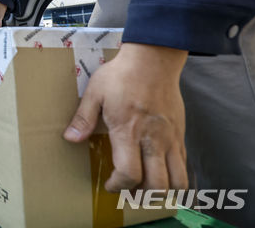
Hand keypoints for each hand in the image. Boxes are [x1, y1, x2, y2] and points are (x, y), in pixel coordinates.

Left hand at [64, 42, 188, 191]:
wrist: (153, 59)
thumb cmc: (121, 75)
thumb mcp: (95, 92)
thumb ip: (83, 118)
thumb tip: (70, 138)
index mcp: (129, 131)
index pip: (129, 174)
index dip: (119, 186)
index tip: (110, 183)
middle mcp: (153, 139)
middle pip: (157, 185)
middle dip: (140, 194)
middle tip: (127, 187)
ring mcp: (170, 138)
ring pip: (178, 181)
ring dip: (162, 190)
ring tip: (146, 183)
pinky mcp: (180, 133)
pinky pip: (184, 164)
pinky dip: (175, 175)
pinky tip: (159, 169)